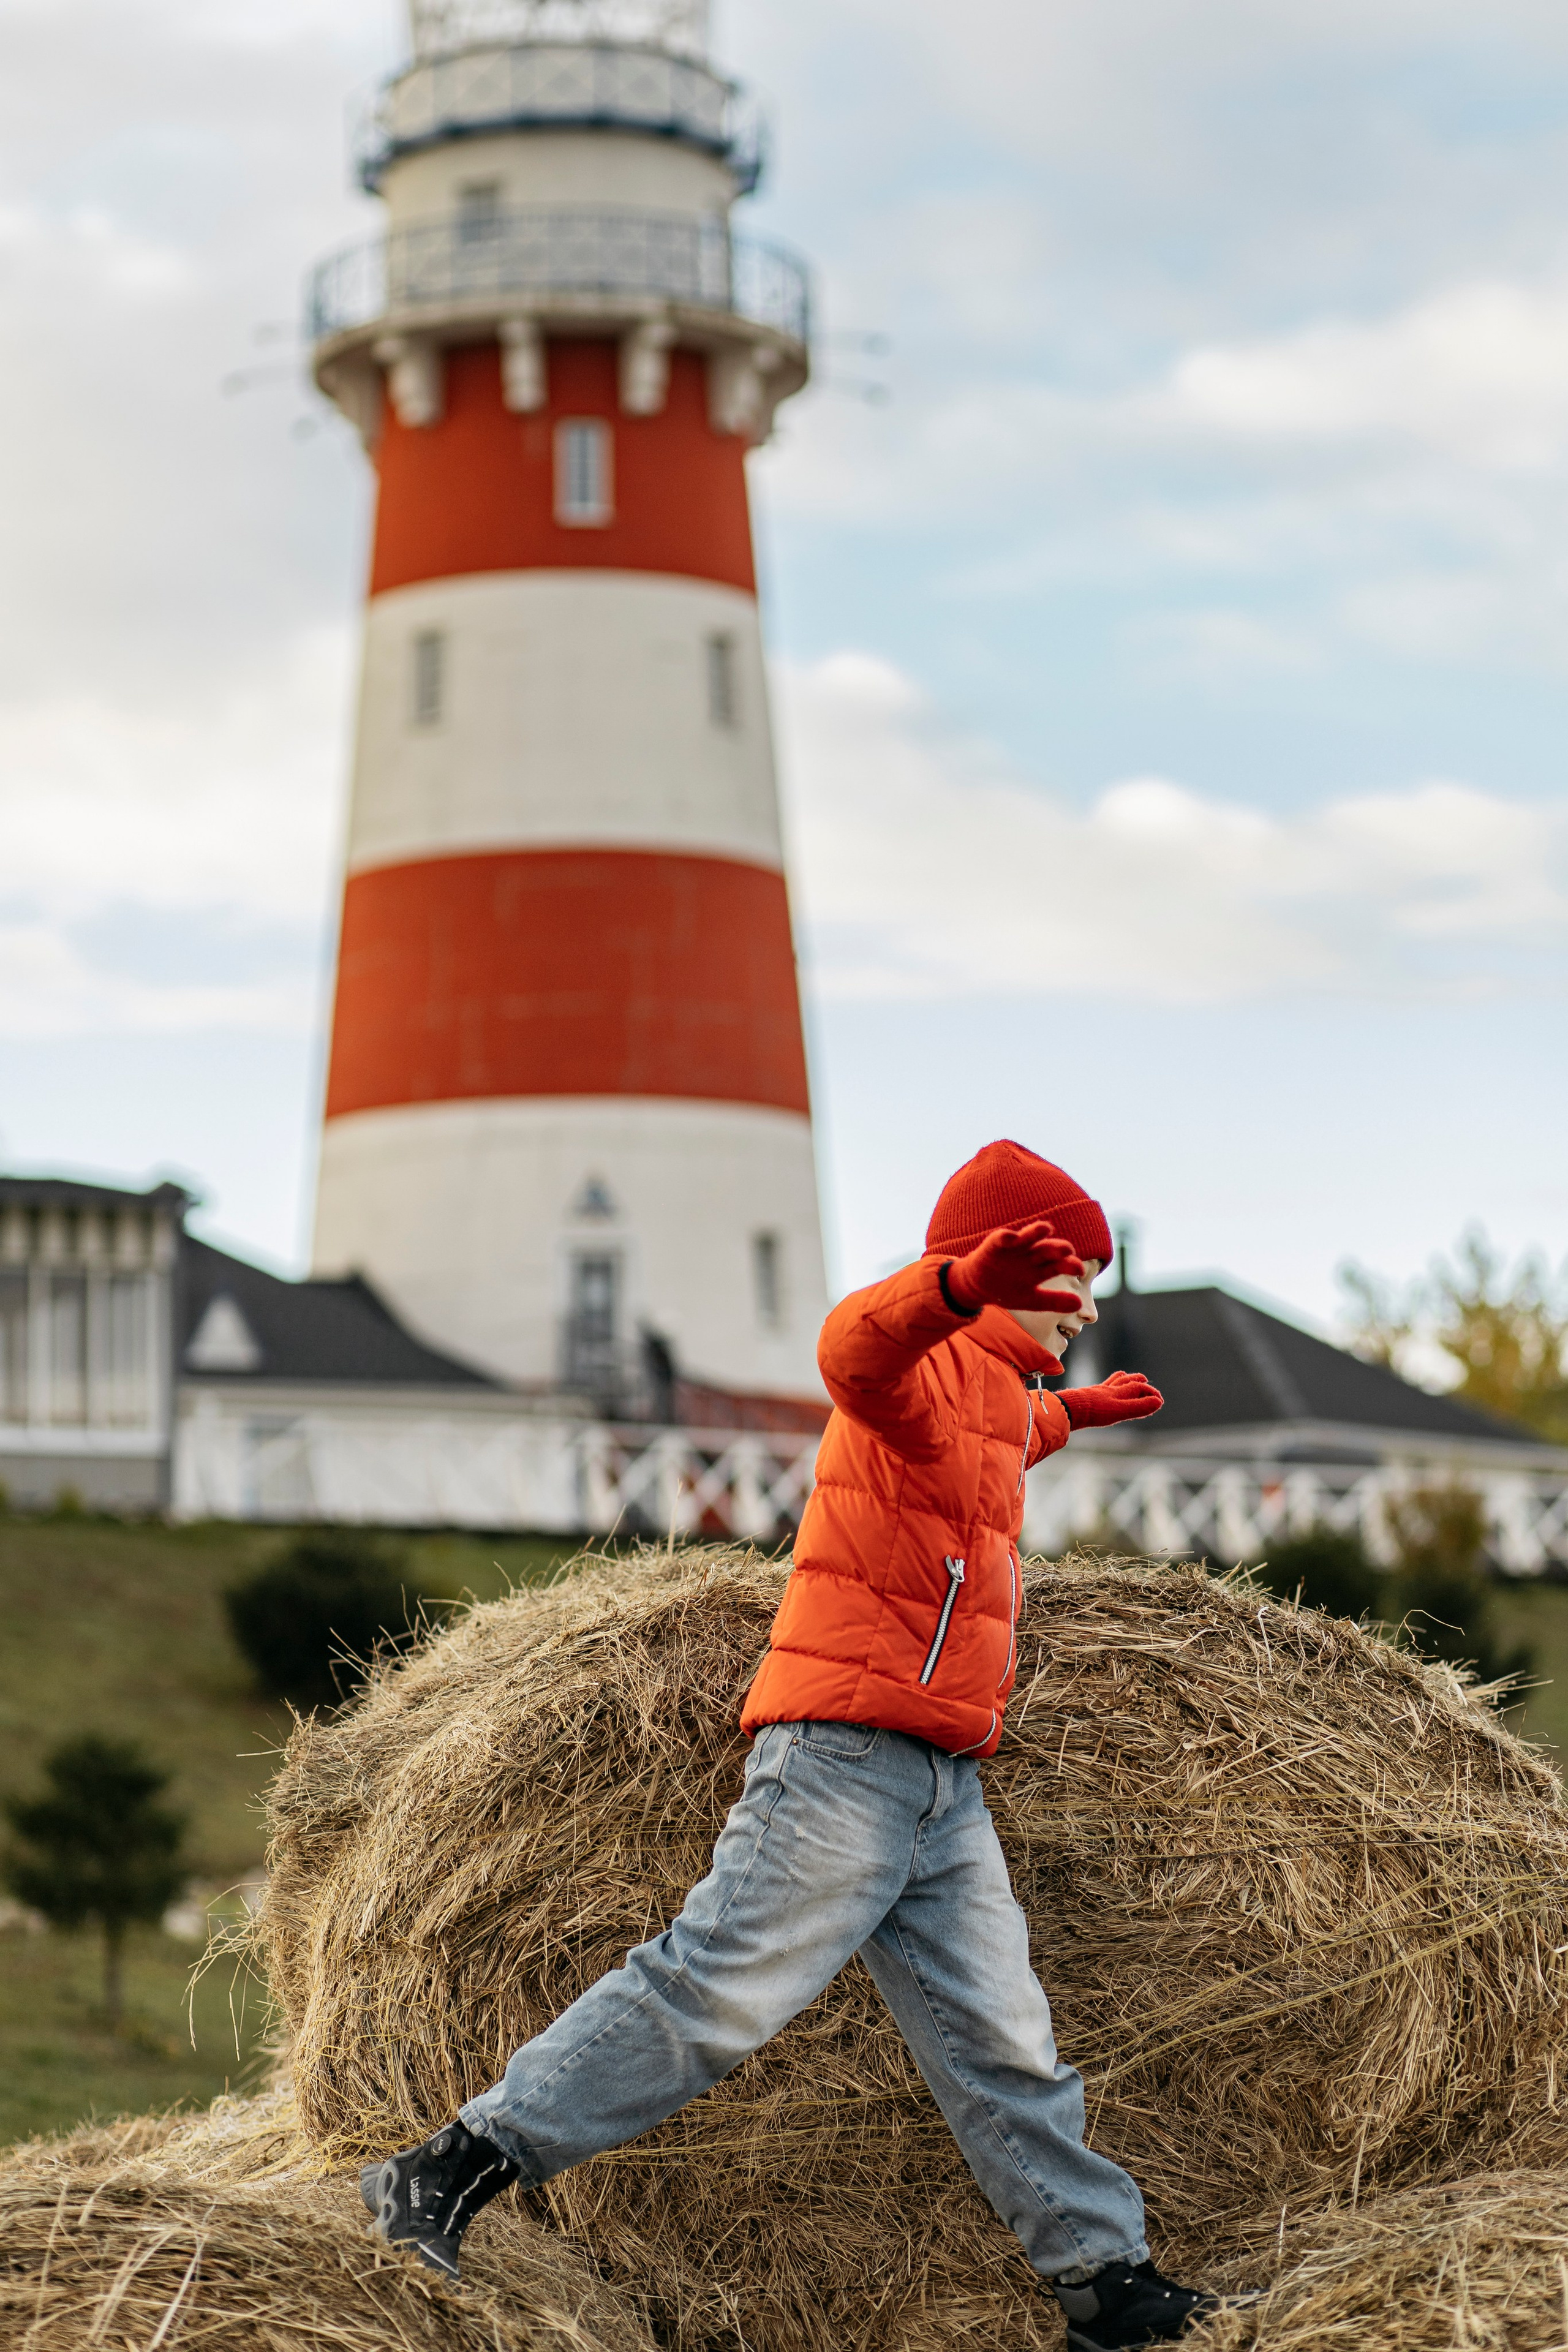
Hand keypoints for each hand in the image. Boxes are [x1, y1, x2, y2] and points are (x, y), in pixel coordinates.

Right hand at [946, 1217, 1084, 1313]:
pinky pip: (1001, 1238)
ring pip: (1027, 1237)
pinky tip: (1011, 1236)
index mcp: (1042, 1267)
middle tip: (1068, 1250)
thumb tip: (1079, 1304)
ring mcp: (1013, 1248)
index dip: (1070, 1265)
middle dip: (1057, 1248)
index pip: (1060, 1264)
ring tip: (1045, 1228)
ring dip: (1035, 1232)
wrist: (978, 1286)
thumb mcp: (1032, 1299)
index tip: (1080, 1270)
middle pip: (1047, 1249)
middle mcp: (1031, 1254)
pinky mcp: (995, 1245)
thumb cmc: (1008, 1290)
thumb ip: (1054, 1301)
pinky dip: (1005, 1237)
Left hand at [1060, 1371, 1163, 1428]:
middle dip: (1138, 1382)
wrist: (1068, 1409)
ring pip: (1114, 1382)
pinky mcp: (1088, 1395)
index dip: (1150, 1393)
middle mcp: (1109, 1389)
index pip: (1138, 1388)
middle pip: (1127, 1381)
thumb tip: (1158, 1402)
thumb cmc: (1094, 1410)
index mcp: (1118, 1392)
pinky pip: (1102, 1387)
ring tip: (1127, 1379)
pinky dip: (1109, 1385)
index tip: (1159, 1400)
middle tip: (1145, 1382)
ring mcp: (1098, 1391)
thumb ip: (1139, 1407)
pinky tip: (1105, 1390)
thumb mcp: (1120, 1411)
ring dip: (1123, 1380)